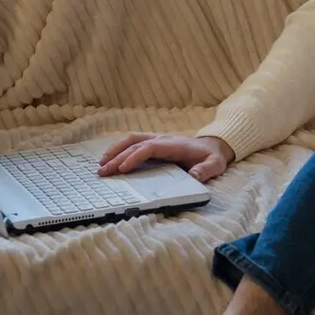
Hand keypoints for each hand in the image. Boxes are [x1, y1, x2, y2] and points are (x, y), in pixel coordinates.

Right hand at [97, 133, 233, 182]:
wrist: (212, 146)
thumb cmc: (211, 157)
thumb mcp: (215, 164)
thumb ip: (206, 170)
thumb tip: (194, 176)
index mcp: (174, 145)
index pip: (150, 147)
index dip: (135, 157)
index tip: (122, 169)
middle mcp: (162, 139)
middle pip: (135, 144)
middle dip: (117, 157)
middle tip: (103, 172)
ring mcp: (156, 139)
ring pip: (131, 139)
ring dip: (114, 150)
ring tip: (100, 165)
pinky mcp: (152, 142)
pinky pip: (132, 142)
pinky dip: (118, 149)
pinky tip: (108, 159)